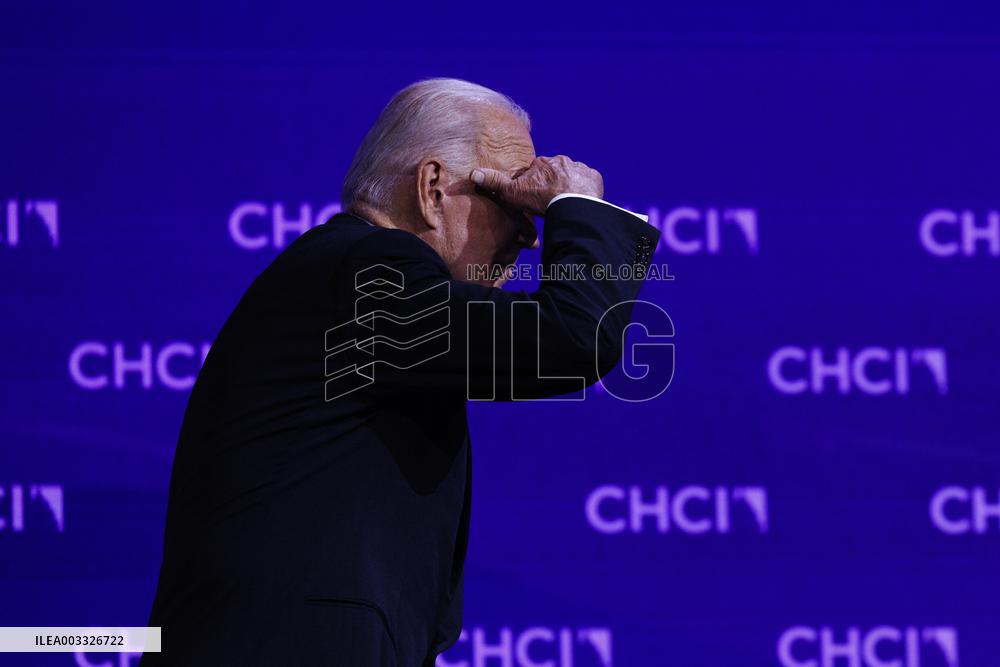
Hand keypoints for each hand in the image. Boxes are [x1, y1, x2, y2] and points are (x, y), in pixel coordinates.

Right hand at [470, 155, 603, 216]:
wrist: (571, 205)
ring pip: (572, 176)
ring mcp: (579, 168)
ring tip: (567, 205)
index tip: (536, 197)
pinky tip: (581, 203)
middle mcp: (561, 160)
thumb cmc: (541, 199)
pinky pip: (589, 182)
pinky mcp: (593, 178)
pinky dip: (585, 191)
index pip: (536, 171)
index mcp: (542, 162)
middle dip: (553, 184)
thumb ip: (496, 183)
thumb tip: (473, 173)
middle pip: (555, 172)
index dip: (535, 184)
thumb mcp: (514, 193)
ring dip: (570, 187)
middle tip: (552, 202)